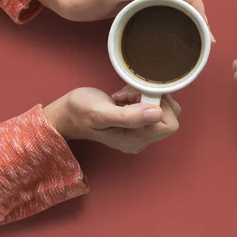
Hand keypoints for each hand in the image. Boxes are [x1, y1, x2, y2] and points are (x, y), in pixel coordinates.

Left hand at [36, 0, 208, 23]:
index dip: (195, 1)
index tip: (202, 21)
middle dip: (198, 12)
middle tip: (206, 36)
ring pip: (174, 3)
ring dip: (189, 18)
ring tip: (198, 38)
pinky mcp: (134, 5)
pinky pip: (162, 11)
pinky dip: (174, 22)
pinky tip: (175, 34)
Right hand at [44, 85, 180, 153]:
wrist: (67, 114)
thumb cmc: (80, 113)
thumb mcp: (102, 113)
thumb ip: (130, 116)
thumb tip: (157, 113)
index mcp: (136, 140)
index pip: (169, 124)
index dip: (159, 106)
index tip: (138, 97)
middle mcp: (142, 139)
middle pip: (168, 115)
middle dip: (152, 99)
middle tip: (129, 95)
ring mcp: (140, 131)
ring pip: (161, 108)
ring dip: (145, 96)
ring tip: (124, 96)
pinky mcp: (137, 122)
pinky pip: (151, 106)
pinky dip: (140, 96)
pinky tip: (124, 97)